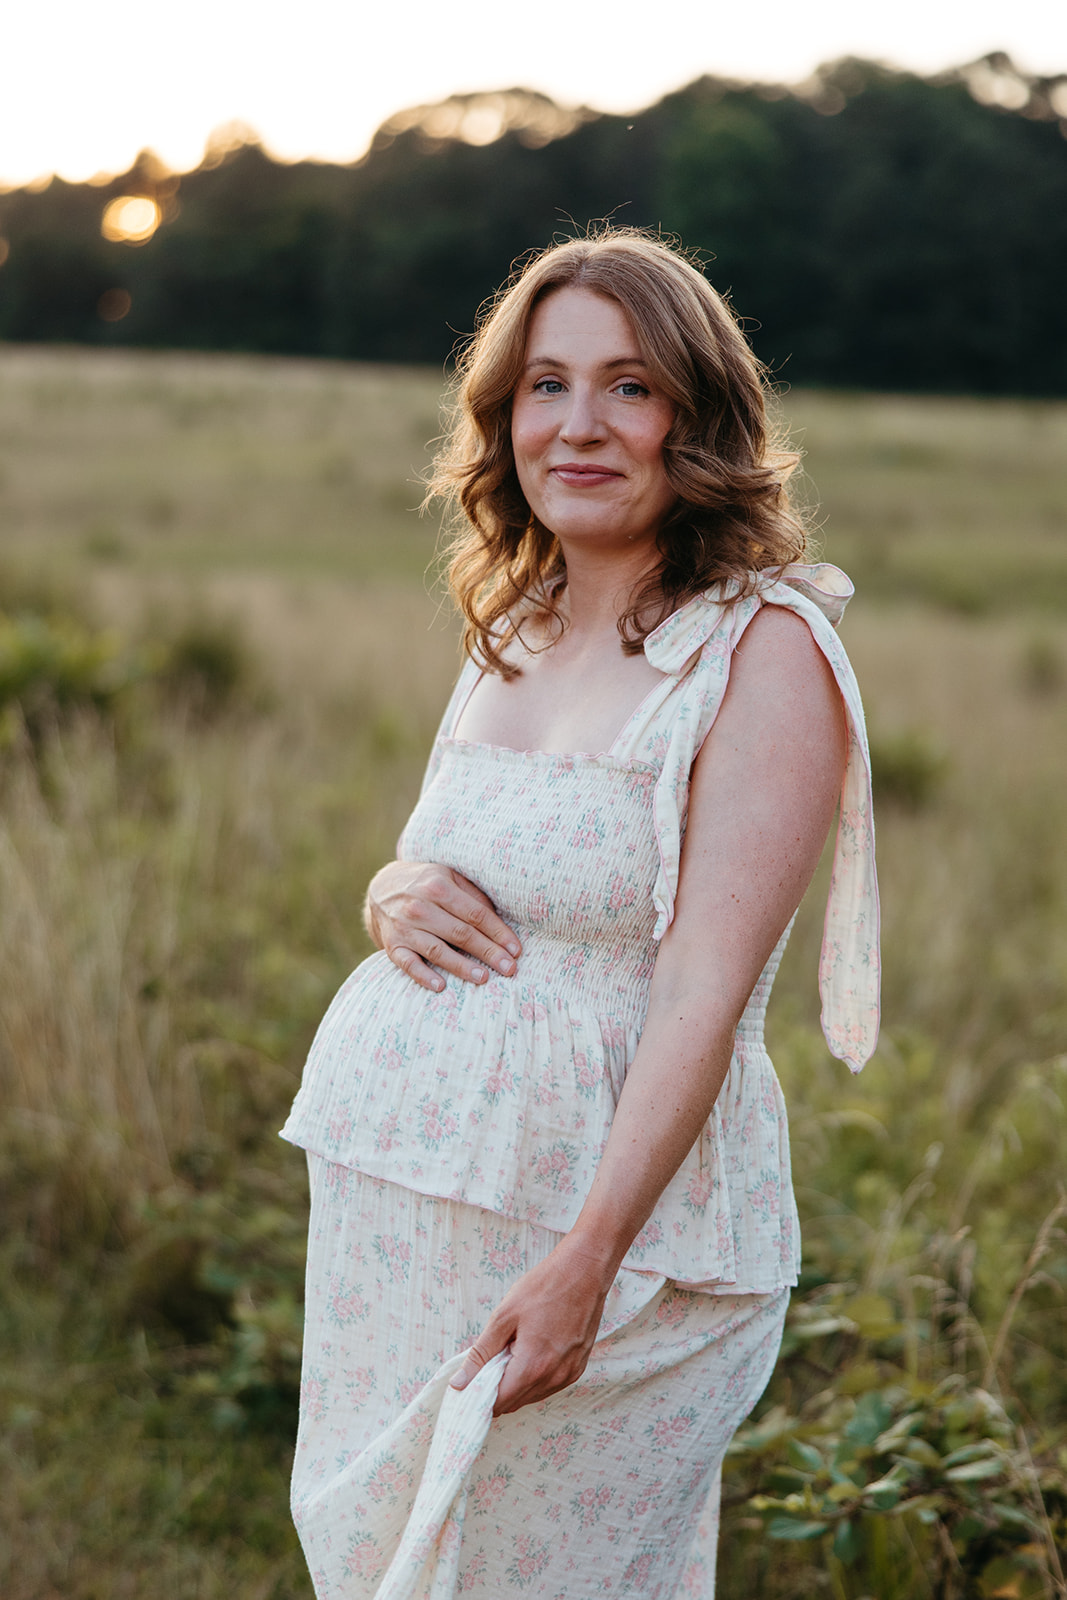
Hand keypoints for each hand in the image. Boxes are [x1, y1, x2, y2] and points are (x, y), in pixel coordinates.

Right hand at [364, 860, 521, 991]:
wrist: (382, 889)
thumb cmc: (426, 884)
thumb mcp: (448, 877)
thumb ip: (473, 895)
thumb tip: (500, 922)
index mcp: (438, 886)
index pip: (476, 914)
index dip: (498, 933)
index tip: (515, 950)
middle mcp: (420, 906)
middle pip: (461, 933)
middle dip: (488, 952)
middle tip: (509, 969)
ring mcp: (404, 927)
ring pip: (438, 950)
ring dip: (462, 966)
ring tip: (483, 978)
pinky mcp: (392, 945)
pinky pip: (408, 964)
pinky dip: (423, 976)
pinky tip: (440, 986)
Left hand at [449, 1234, 614, 1415]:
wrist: (583, 1271)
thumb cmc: (543, 1287)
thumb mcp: (504, 1315)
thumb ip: (480, 1353)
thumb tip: (459, 1384)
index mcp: (533, 1366)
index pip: (499, 1403)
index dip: (480, 1396)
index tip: (470, 1384)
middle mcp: (554, 1377)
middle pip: (515, 1403)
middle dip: (498, 1389)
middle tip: (490, 1360)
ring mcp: (569, 1374)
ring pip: (532, 1396)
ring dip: (517, 1383)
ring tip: (514, 1350)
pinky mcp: (578, 1368)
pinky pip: (549, 1385)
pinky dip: (535, 1377)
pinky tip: (532, 1351)